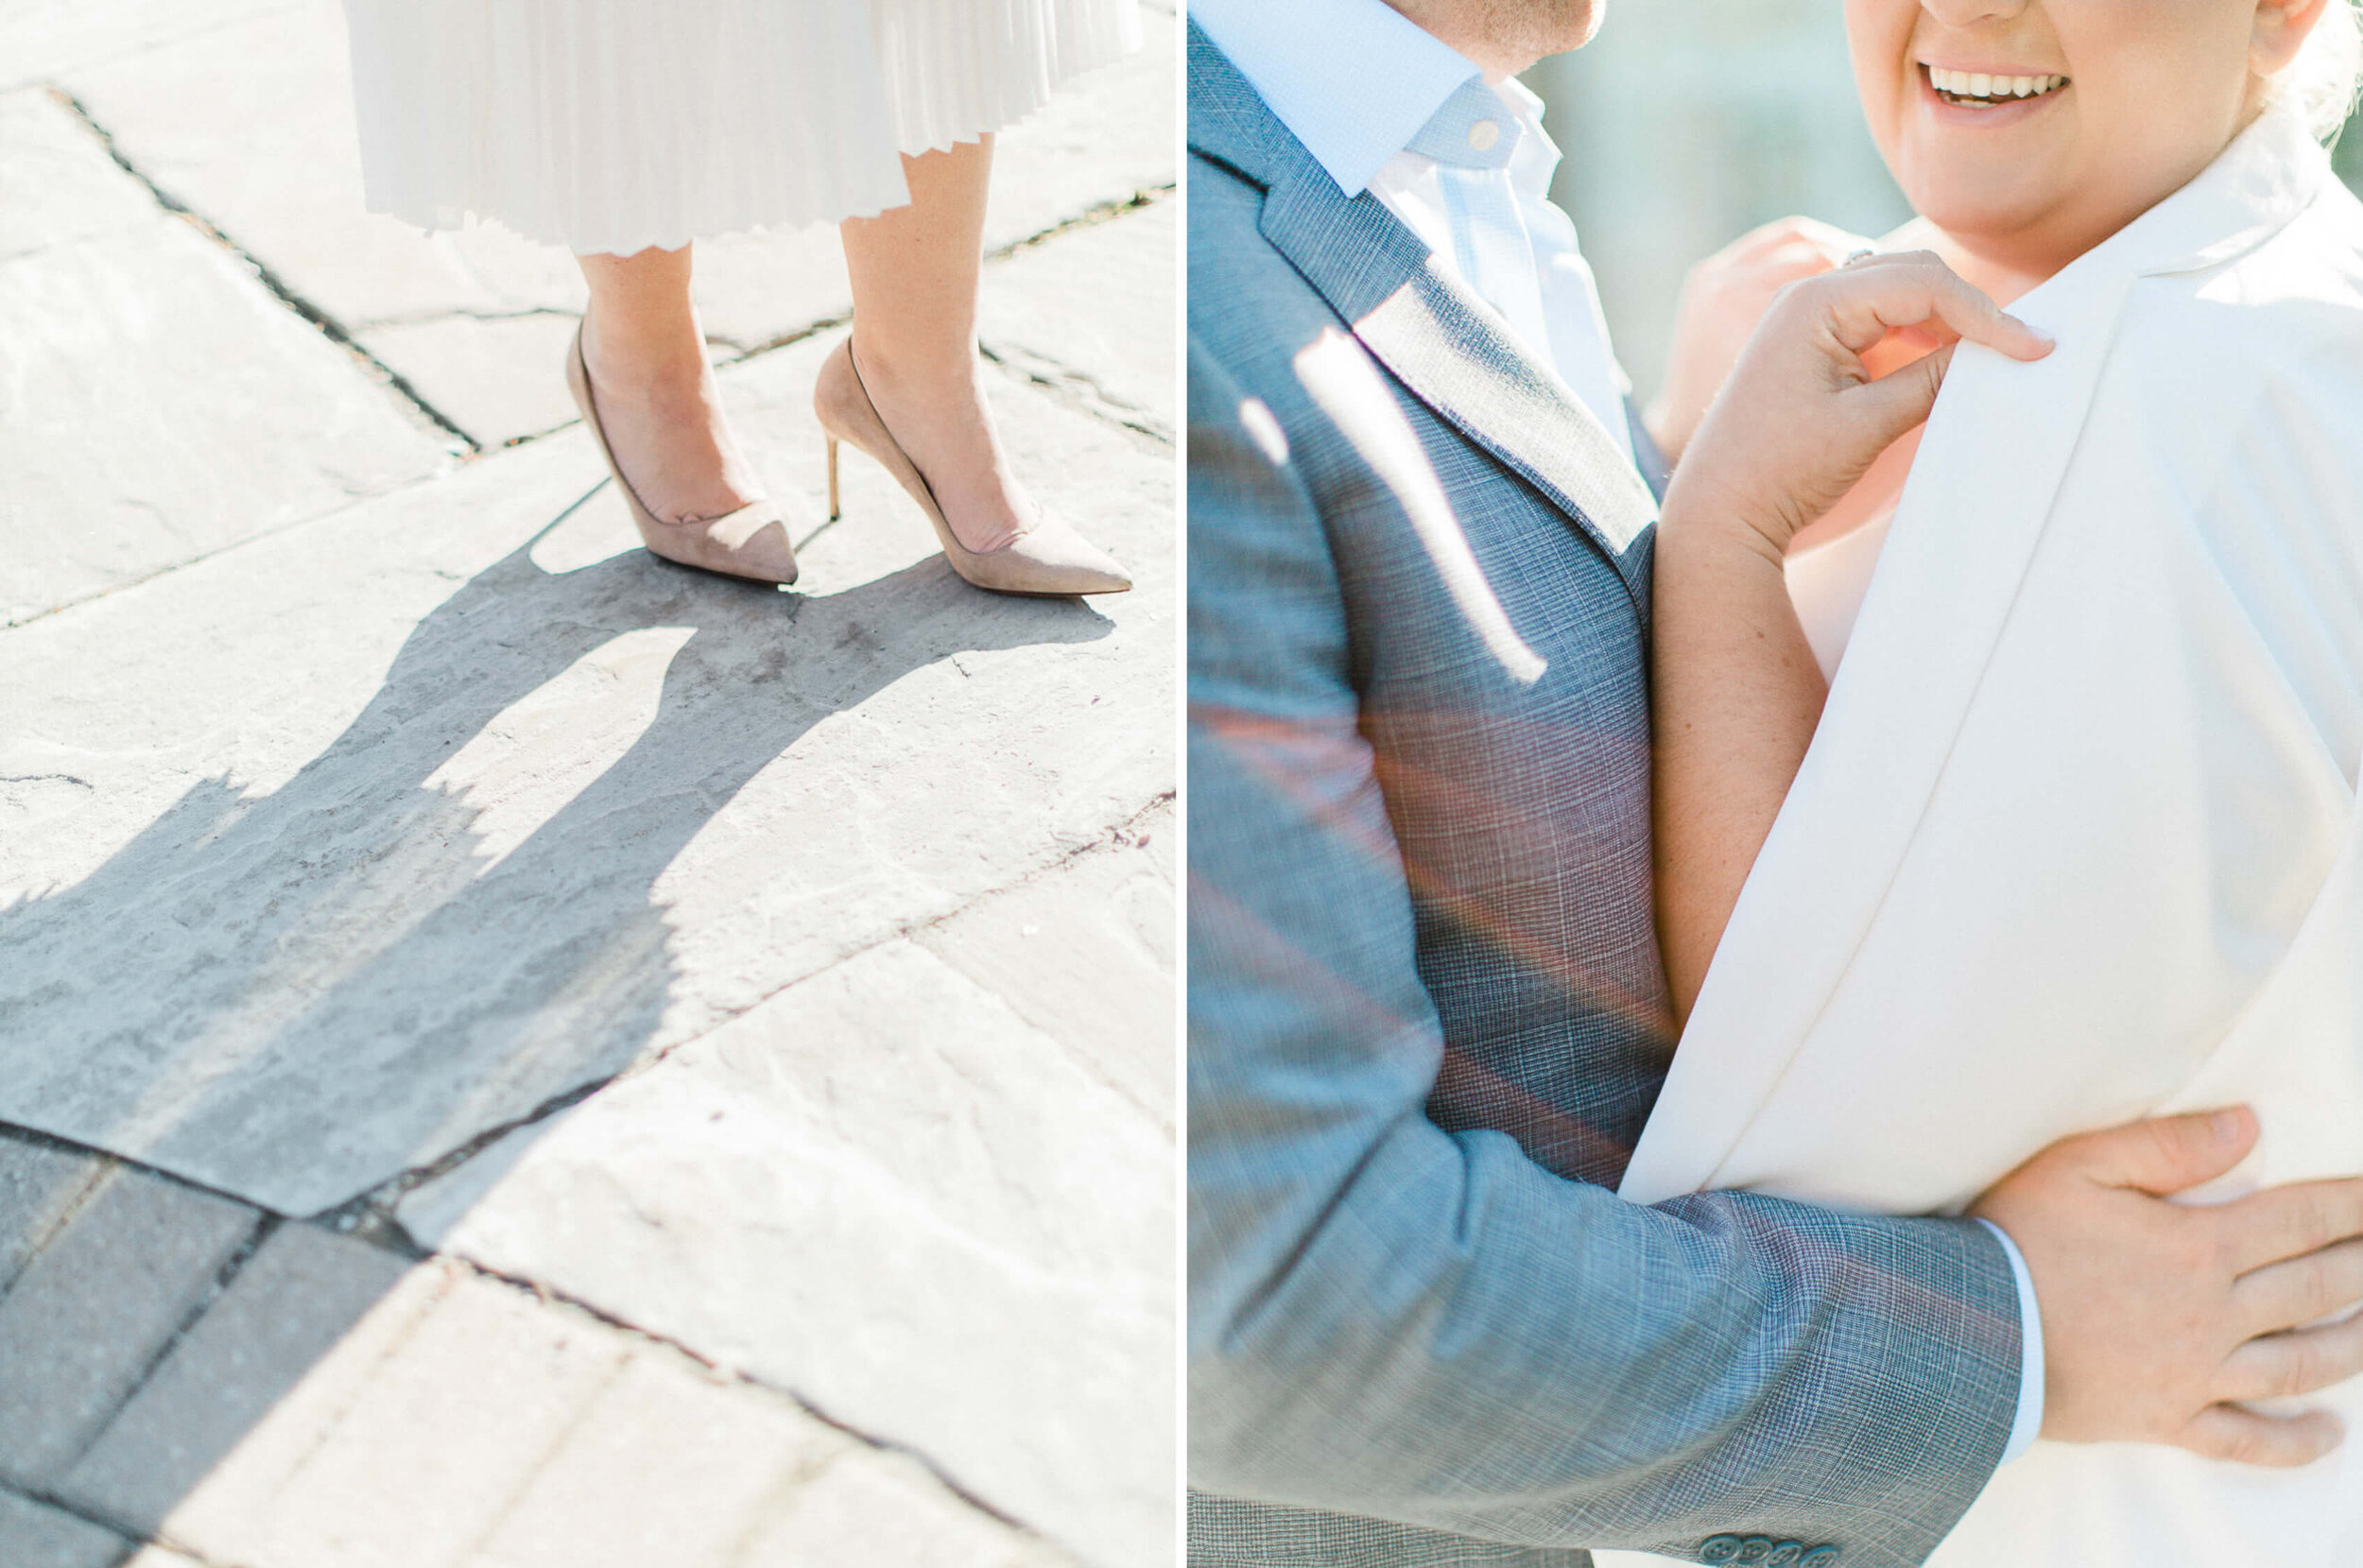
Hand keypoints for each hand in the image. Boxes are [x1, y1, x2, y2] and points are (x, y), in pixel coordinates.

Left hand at [1659, 251, 2051, 562]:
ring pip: (1900, 293)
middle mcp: (1808, 295)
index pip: (1924, 285)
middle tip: (2021, 350)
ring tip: (1989, 358)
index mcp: (1815, 303)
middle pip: (1915, 275)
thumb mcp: (1868, 424)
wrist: (1719, 509)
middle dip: (1970, 309)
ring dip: (1946, 319)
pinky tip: (1944, 362)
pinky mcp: (1812, 341)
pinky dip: (1917, 333)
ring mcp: (1806, 315)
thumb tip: (1994, 355)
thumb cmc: (1780, 470)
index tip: (2036, 348)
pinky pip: (1878, 318)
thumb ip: (1933, 380)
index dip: (1987, 316)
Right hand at [1972, 1107, 2362, 1465]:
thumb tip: (2249, 1127)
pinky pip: (2249, 1440)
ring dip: (2354, 1343)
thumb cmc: (2016, 1239)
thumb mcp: (2078, 1166)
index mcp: (2197, 1246)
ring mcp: (2197, 1374)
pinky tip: (2331, 1432)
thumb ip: (2167, 1146)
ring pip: (2300, 1363)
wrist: (1970, 1332)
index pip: (2300, 1220)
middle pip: (2315, 1288)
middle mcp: (2213, 1314)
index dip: (2351, 1205)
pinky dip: (2296, 1442)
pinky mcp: (2169, 1420)